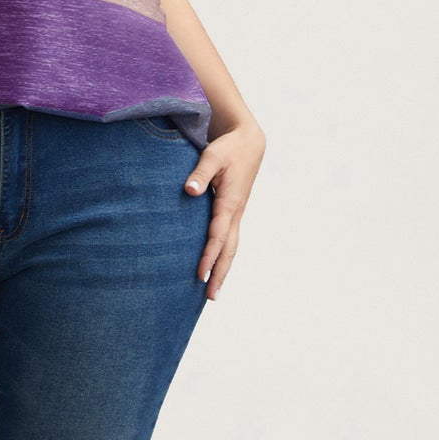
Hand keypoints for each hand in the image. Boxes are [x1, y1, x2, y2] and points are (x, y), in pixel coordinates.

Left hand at [183, 121, 264, 298]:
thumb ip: (199, 173)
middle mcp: (236, 212)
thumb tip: (189, 191)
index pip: (218, 235)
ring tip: (213, 292)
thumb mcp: (212, 155)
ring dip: (223, 269)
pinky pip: (229, 240)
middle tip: (211, 297)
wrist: (249, 143)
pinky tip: (215, 268)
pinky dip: (223, 256)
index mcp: (230, 202)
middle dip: (220, 273)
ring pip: (231, 247)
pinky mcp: (233, 212)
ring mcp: (236, 213)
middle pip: (229, 249)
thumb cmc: (228, 148)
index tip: (200, 274)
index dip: (209, 255)